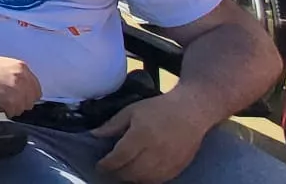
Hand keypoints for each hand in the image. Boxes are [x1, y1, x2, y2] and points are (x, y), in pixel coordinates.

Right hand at [0, 55, 42, 116]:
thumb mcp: (1, 65)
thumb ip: (16, 76)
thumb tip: (25, 92)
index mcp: (21, 67)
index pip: (36, 90)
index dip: (25, 97)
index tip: (15, 99)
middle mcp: (21, 76)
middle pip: (30, 101)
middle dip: (18, 104)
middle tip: (3, 101)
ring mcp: (15, 87)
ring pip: (21, 108)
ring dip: (10, 108)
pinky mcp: (7, 97)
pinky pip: (12, 112)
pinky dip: (3, 111)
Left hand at [92, 93, 216, 182]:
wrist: (191, 111)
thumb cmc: (160, 108)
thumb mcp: (132, 110)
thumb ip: (112, 124)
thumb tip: (94, 134)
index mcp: (142, 135)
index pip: (120, 157)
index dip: (107, 164)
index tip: (100, 165)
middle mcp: (155, 151)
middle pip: (131, 172)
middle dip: (117, 172)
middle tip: (110, 169)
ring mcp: (168, 161)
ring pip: (144, 179)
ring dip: (131, 178)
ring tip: (124, 171)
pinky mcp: (178, 167)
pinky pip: (159, 180)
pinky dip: (147, 180)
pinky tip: (141, 174)